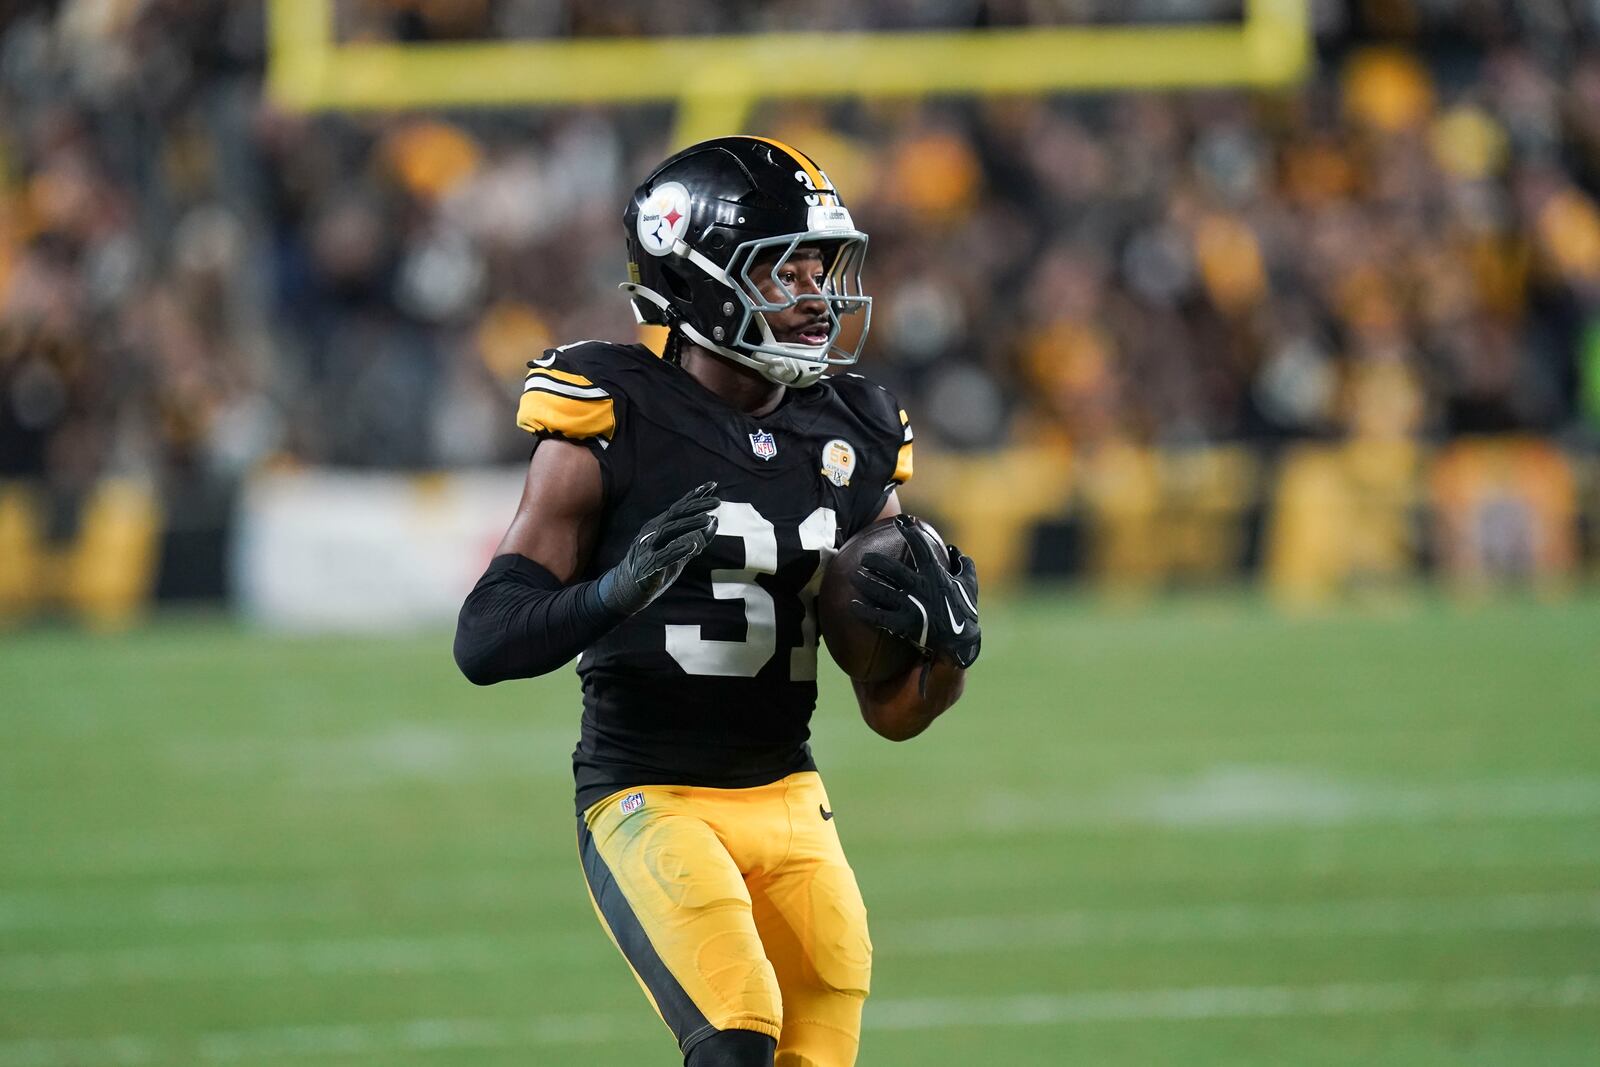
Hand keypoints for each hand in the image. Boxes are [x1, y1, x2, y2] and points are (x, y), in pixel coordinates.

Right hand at [597, 482, 719, 614]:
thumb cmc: (655, 567)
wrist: (626, 589)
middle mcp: (652, 532)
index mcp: (659, 526)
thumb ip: (697, 538)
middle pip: (675, 514)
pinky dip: (677, 550)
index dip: (695, 496)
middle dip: (697, 506)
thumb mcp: (679, 551)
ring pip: (668, 530)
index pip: (679, 507)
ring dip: (689, 524)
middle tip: (717, 502)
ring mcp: (648, 547)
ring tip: (707, 519)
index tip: (713, 485)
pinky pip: (662, 556)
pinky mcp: (647, 566)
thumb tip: (715, 521)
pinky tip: (692, 547)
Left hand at [848, 515, 980, 668]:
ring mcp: (912, 606)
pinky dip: (864, 611)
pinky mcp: (905, 624)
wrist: (961, 643)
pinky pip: (879, 617)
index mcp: (936, 575)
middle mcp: (921, 588)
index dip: (911, 532)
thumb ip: (963, 565)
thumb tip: (955, 550)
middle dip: (875, 560)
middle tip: (864, 557)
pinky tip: (852, 605)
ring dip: (865, 582)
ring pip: (882, 591)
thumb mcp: (969, 585)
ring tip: (853, 575)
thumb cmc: (965, 611)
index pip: (921, 548)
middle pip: (892, 569)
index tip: (901, 520)